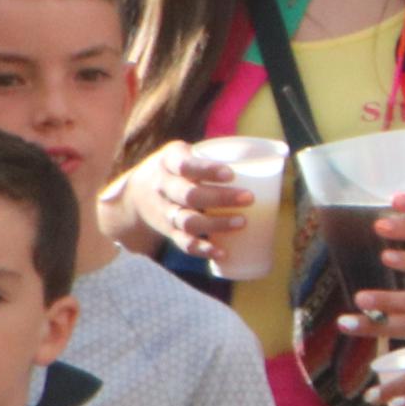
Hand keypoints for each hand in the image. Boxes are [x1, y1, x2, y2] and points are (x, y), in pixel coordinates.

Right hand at [110, 142, 257, 257]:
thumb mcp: (181, 153)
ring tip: (242, 222)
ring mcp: (164, 212)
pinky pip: (183, 243)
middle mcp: (163, 187)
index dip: (208, 170)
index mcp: (169, 162)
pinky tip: (222, 252)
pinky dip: (202, 249)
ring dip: (216, 224)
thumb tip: (271, 154)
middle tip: (249, 197)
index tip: (231, 173)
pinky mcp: (167, 232)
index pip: (186, 165)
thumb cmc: (173, 170)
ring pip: (188, 221)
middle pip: (190, 195)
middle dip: (220, 198)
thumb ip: (211, 155)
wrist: (133, 196)